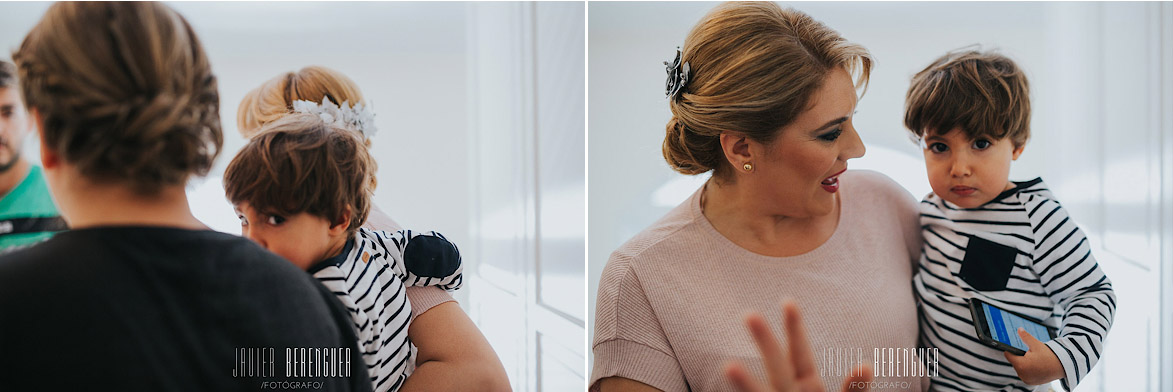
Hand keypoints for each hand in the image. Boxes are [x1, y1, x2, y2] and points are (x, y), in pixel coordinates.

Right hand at [724, 301, 872, 391]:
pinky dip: (762, 387)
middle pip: (776, 367)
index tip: (788, 301)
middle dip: (765, 343)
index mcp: (805, 385)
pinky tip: (730, 371)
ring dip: (745, 383)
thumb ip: (854, 389)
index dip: (795, 329)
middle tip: (750, 314)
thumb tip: (866, 365)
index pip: (799, 352)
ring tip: (728, 367)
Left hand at [1003, 328, 1064, 384]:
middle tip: (1030, 353)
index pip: (1008, 355)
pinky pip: (1025, 374)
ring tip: (1034, 359)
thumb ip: (1025, 337)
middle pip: (1014, 362)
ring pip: (1020, 368)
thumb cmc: (1050, 357)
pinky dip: (1028, 370)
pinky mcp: (1031, 382)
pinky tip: (1036, 365)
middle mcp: (1022, 374)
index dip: (1011, 349)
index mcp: (1021, 365)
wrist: (1063, 367)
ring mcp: (1026, 379)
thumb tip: (1019, 330)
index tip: (1015, 346)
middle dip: (1020, 356)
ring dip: (1024, 363)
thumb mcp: (1036, 344)